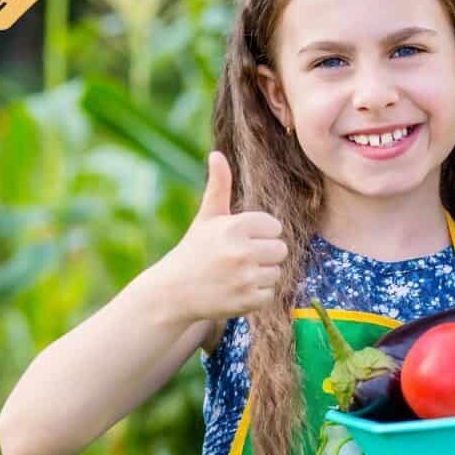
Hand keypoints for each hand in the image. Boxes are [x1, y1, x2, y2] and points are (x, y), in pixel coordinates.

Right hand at [152, 150, 287, 324]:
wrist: (173, 292)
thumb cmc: (195, 249)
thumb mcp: (207, 217)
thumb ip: (219, 186)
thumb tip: (216, 154)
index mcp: (234, 227)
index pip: (274, 227)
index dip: (260, 234)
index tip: (239, 240)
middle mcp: (241, 251)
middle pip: (281, 249)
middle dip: (264, 254)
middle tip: (240, 259)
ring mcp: (245, 278)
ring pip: (276, 272)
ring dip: (261, 275)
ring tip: (235, 274)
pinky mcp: (247, 301)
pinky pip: (270, 294)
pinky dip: (256, 295)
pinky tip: (235, 290)